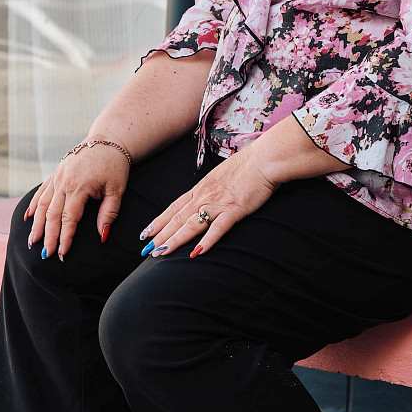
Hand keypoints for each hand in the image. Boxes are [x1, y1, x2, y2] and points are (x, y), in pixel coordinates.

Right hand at [24, 140, 130, 259]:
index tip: (63, 253)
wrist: (108, 140)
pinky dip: (34, 205)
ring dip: (37, 224)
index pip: (69, 218)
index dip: (65, 237)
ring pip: (43, 204)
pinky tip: (28, 218)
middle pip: (52, 214)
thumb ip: (109, 213)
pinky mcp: (56, 173)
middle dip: (48, 236)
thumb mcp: (118, 189)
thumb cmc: (115, 165)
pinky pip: (42, 191)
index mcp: (79, 186)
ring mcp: (57, 176)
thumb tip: (102, 236)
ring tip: (32, 241)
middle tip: (46, 254)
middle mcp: (64, 182)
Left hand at [139, 147, 279, 259]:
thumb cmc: (247, 165)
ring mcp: (219, 203)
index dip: (159, 221)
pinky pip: (218, 227)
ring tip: (161, 253)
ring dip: (175, 240)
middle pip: (178, 218)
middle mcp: (205, 196)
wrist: (265, 158)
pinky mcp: (235, 209)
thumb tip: (205, 196)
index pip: (174, 207)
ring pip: (191, 224)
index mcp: (201, 188)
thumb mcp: (221, 175)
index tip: (146, 233)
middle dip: (160, 236)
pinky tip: (197, 253)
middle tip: (146, 250)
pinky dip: (207, 241)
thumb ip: (211, 188)